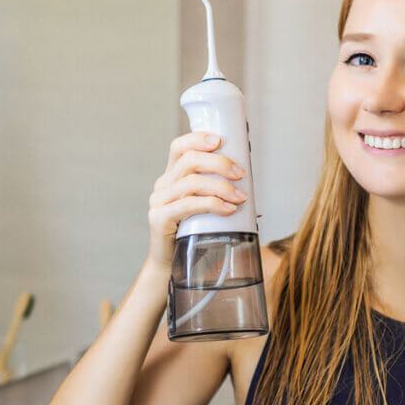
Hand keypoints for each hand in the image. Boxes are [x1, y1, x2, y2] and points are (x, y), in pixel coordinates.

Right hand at [144, 131, 247, 272]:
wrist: (172, 266)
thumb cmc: (193, 234)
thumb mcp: (205, 207)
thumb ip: (216, 191)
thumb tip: (246, 180)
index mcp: (172, 177)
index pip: (179, 147)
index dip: (197, 139)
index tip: (220, 140)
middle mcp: (163, 185)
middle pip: (189, 161)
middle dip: (219, 163)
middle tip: (241, 174)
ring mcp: (159, 202)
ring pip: (191, 183)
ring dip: (221, 187)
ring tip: (241, 197)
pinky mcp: (159, 219)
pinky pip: (188, 205)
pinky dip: (212, 204)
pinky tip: (228, 209)